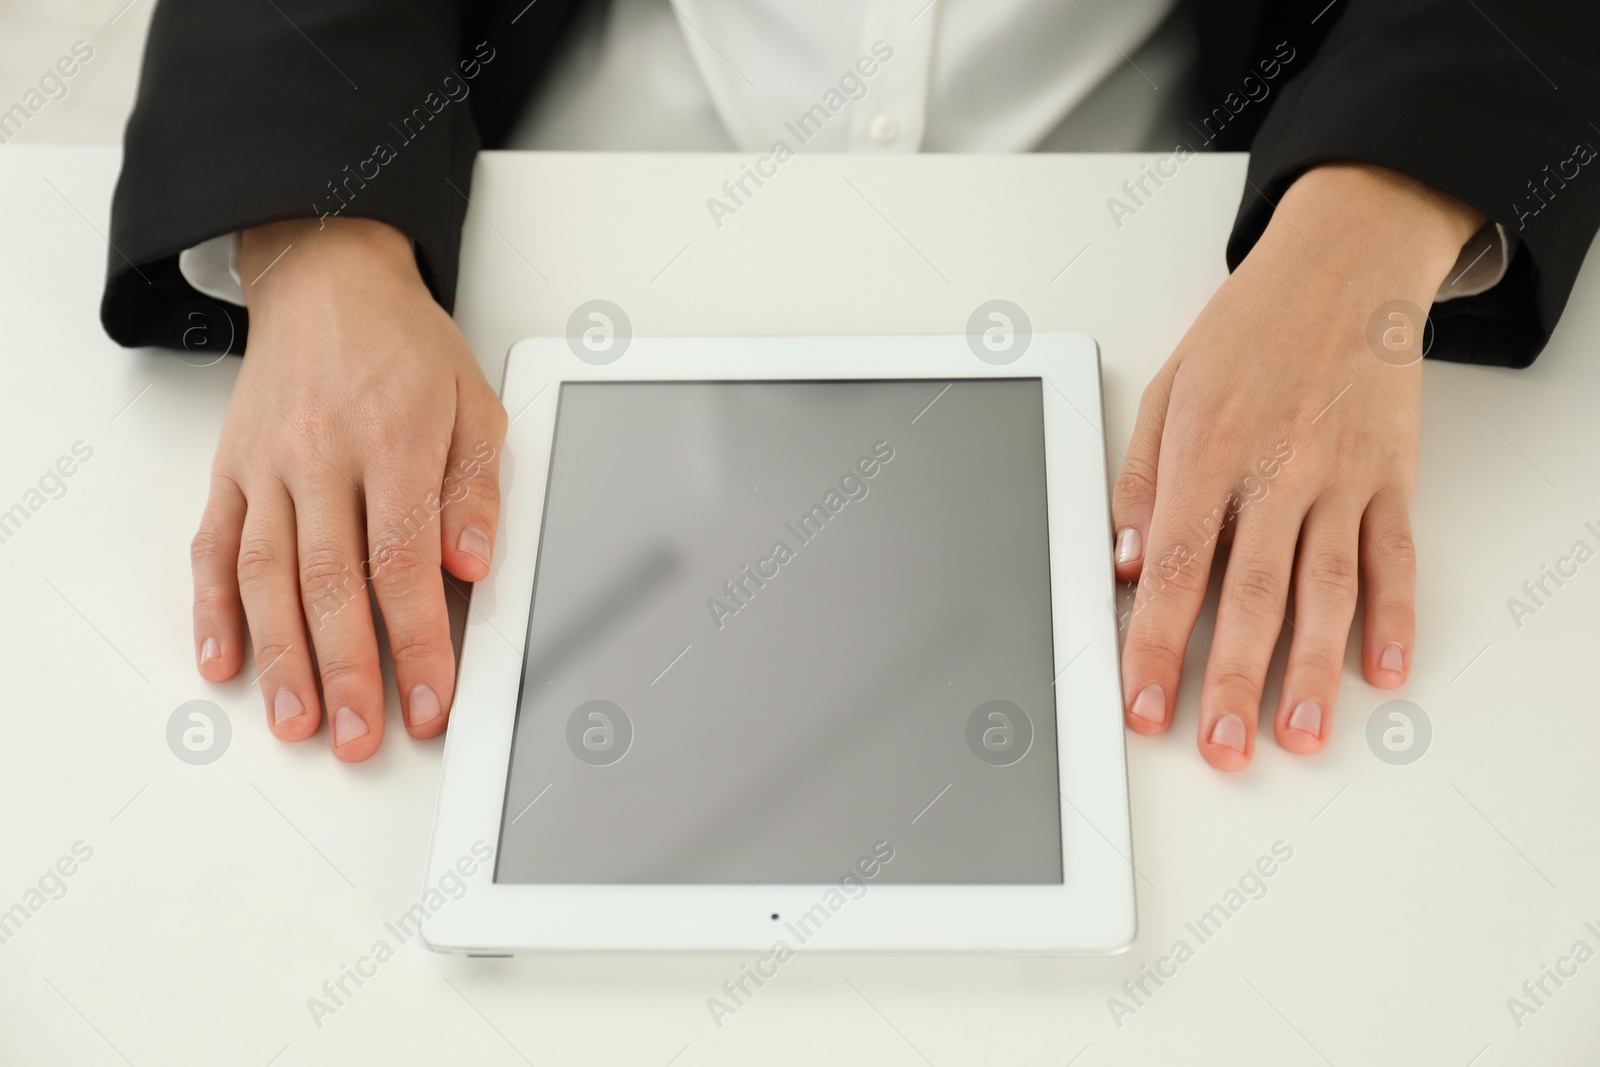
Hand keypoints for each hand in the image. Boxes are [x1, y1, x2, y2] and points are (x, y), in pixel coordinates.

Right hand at [189, 217, 506, 760]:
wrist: (328, 279)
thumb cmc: (408, 348)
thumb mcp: (475, 404)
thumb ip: (477, 490)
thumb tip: (472, 565)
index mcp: (395, 442)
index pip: (405, 565)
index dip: (418, 644)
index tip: (430, 702)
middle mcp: (322, 456)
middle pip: (332, 583)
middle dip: (348, 672)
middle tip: (361, 738)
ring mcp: (268, 465)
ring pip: (267, 575)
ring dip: (280, 657)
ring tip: (297, 721)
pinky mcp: (230, 470)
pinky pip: (213, 545)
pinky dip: (213, 608)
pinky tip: (223, 661)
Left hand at [1113, 163, 1484, 769]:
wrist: (1343, 266)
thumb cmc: (1248, 330)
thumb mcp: (1168, 391)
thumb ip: (1141, 484)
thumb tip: (1126, 567)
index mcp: (1208, 449)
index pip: (1177, 567)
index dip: (1156, 645)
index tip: (1143, 704)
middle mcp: (1277, 469)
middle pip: (1251, 593)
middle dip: (1232, 679)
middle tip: (1220, 748)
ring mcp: (1341, 476)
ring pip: (1326, 589)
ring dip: (1315, 671)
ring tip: (1302, 736)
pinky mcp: (1392, 477)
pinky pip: (1394, 557)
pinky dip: (1395, 616)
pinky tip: (1384, 671)